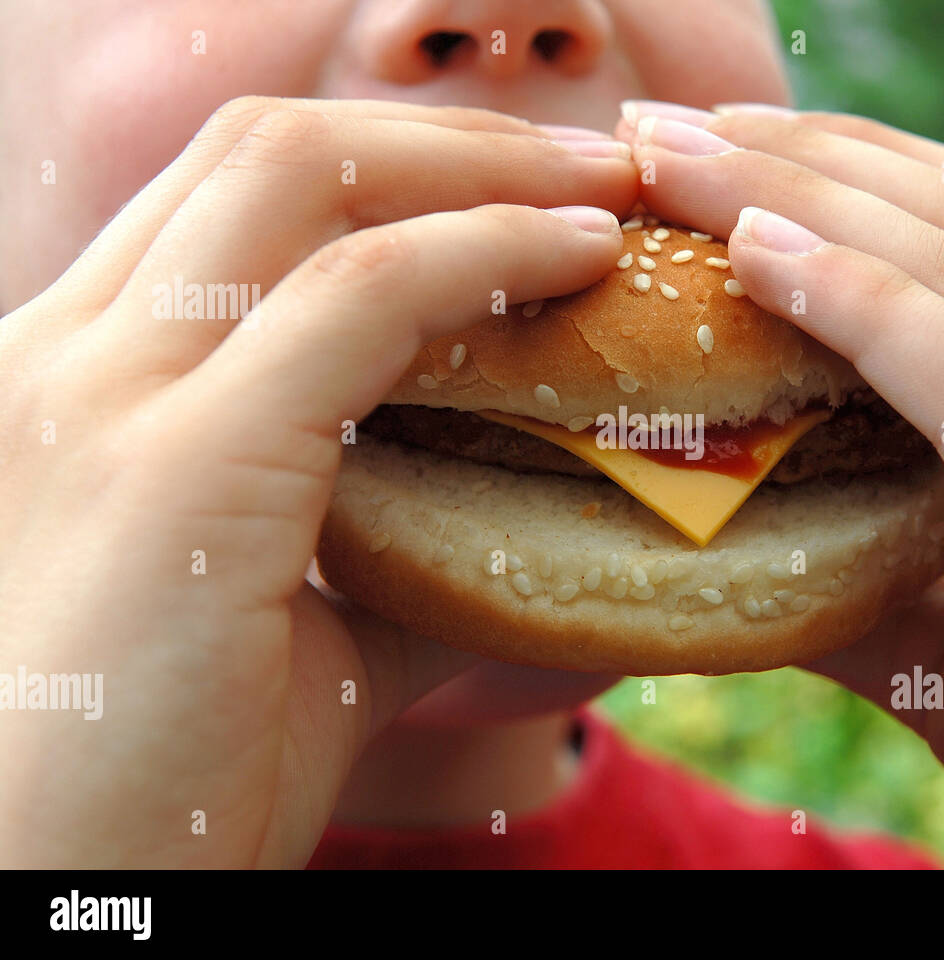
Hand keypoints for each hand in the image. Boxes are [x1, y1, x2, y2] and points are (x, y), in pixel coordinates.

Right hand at [0, 97, 634, 866]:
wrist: (49, 906)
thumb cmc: (161, 784)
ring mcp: (102, 395)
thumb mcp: (288, 634)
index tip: (524, 192)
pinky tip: (578, 260)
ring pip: (305, 178)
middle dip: (449, 139)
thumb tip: (518, 528)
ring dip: (483, 166)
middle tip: (588, 162)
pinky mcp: (172, 464)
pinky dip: (483, 250)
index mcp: (78, 383)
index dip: (393, 169)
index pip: (234, 202)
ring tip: (603, 189)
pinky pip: (358, 293)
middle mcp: (65, 357)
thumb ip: (390, 556)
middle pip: (270, 150)